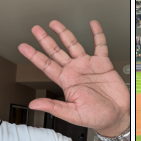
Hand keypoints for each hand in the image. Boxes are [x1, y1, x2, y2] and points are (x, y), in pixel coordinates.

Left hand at [18, 20, 129, 136]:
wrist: (117, 115)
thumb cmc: (96, 117)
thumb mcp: (72, 114)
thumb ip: (53, 107)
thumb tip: (34, 105)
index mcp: (66, 81)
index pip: (46, 65)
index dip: (34, 55)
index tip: (23, 46)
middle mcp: (75, 70)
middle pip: (56, 51)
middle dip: (45, 40)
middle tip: (35, 29)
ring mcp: (88, 65)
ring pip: (73, 44)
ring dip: (64, 33)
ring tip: (54, 24)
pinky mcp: (103, 63)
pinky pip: (100, 45)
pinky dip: (97, 34)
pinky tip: (93, 25)